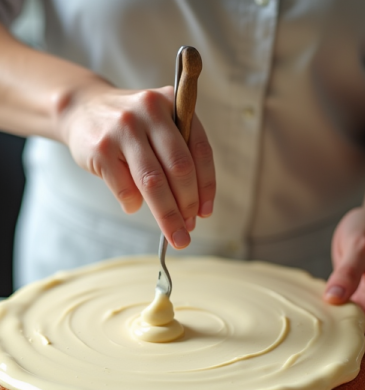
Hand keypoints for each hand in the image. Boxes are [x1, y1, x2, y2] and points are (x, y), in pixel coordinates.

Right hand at [56, 81, 215, 248]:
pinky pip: (125, 188)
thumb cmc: (128, 127)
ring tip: (175, 234)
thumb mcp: (157, 126)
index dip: (206, 186)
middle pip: (179, 169)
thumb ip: (176, 156)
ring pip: (154, 182)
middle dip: (187, 205)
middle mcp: (150, 111)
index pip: (199, 150)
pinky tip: (133, 206)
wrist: (81, 108)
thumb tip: (192, 210)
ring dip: (167, 215)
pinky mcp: (101, 148)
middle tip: (188, 228)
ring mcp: (124, 128)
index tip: (205, 211)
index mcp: (172, 104)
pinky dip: (133, 204)